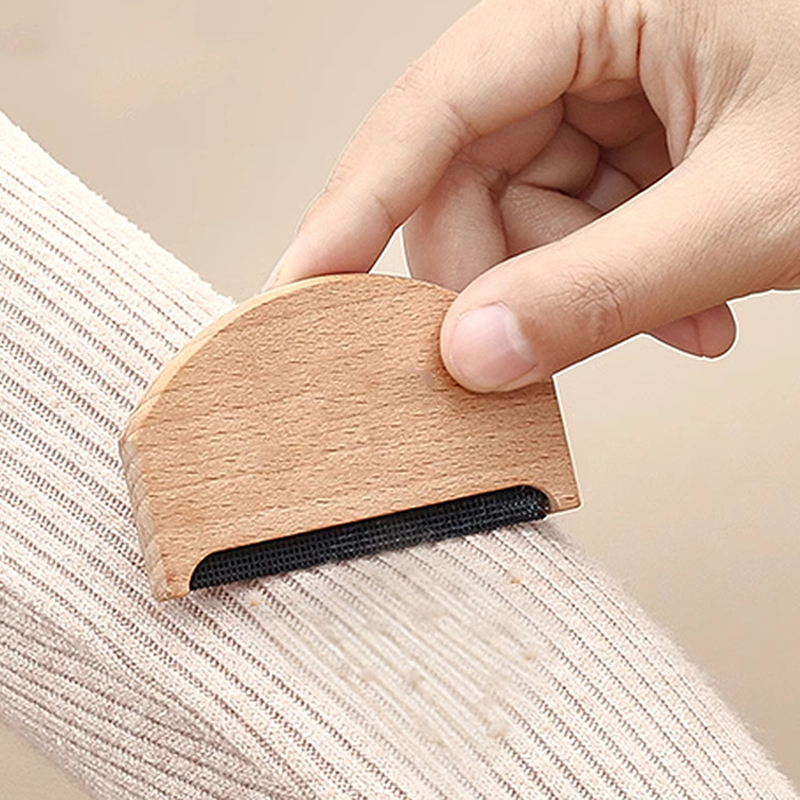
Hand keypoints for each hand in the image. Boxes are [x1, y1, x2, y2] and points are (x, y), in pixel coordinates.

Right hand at [268, 0, 799, 390]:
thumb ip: (605, 287)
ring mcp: (612, 82)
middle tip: (537, 348)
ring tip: (676, 322)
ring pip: (527, 210)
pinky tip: (688, 308)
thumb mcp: (756, 206)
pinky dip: (616, 279)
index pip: (436, 105)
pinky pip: (582, 219)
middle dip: (504, 277)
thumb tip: (478, 354)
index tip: (298, 287)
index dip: (356, 204)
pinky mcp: (639, 131)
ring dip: (580, 289)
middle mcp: (589, 27)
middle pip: (473, 174)